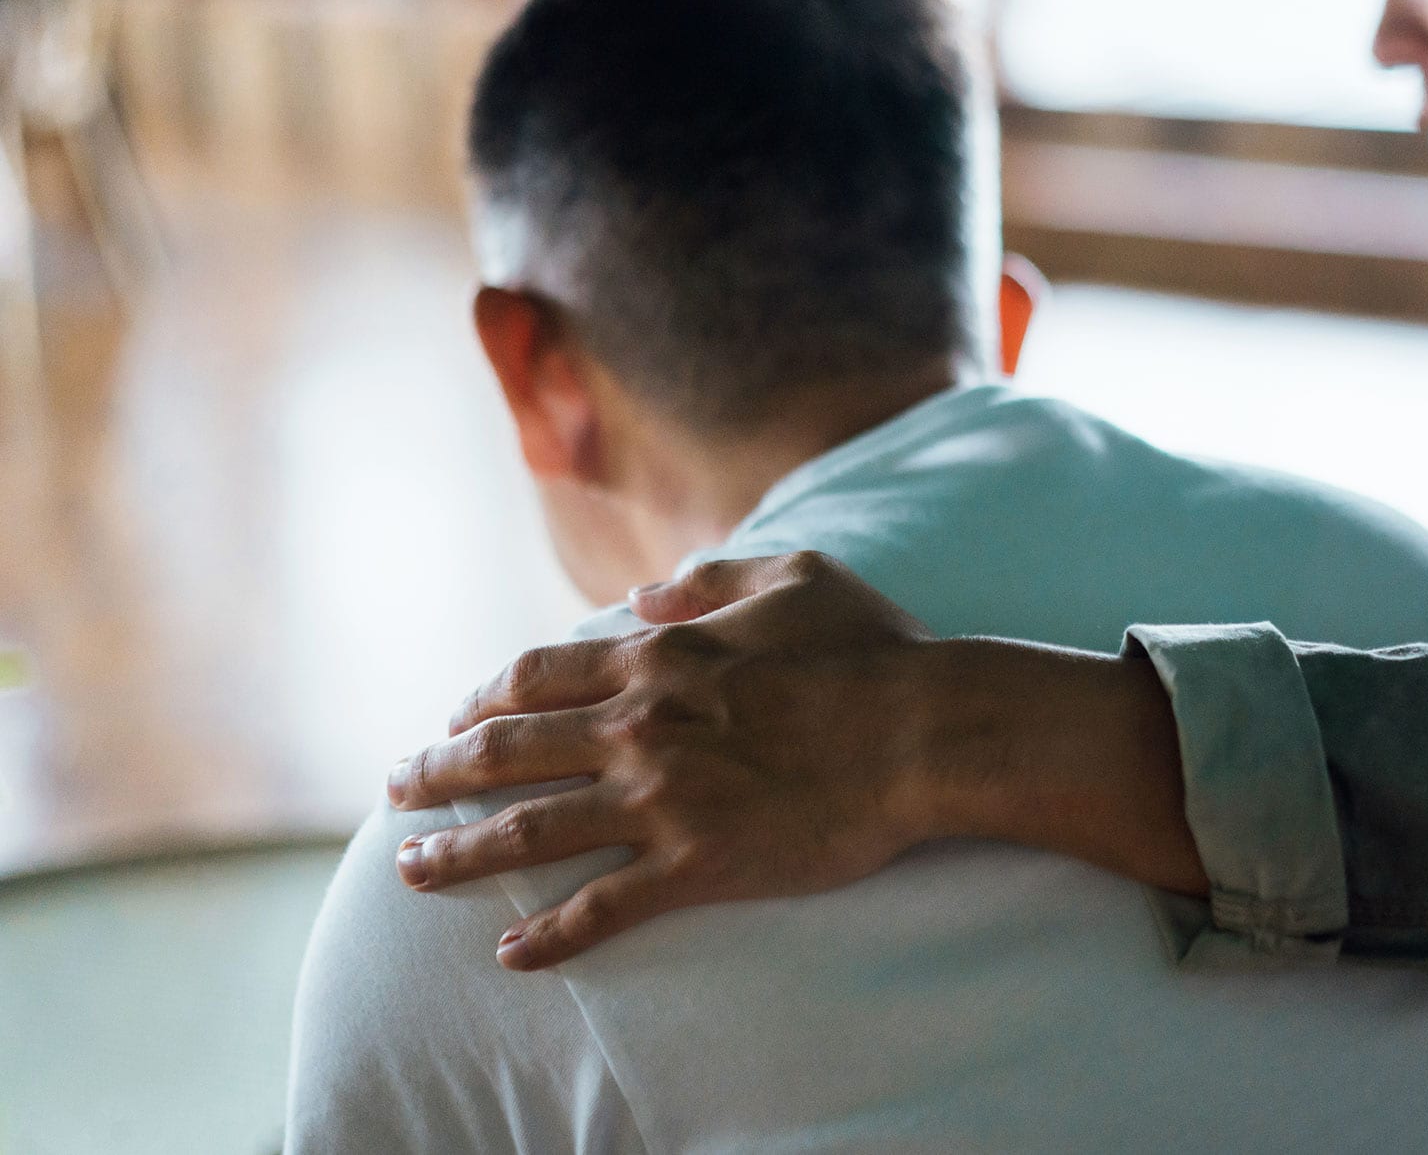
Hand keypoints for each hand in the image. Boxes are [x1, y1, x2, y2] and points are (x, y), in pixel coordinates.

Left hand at [388, 551, 1200, 968]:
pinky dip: (551, 934)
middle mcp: (640, 727)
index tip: (456, 717)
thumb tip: (646, 590)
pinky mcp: (698, 864)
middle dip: (438, 771)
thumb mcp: (794, 576)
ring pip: (530, 830)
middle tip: (397, 790)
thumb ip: (711, 578)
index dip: (483, 698)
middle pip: (506, 751)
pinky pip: (604, 907)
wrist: (926, 733)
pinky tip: (511, 954)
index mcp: (658, 658)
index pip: (536, 677)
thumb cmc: (871, 651)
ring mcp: (663, 800)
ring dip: (459, 851)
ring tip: (410, 870)